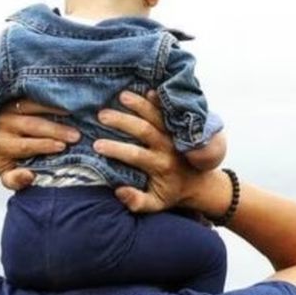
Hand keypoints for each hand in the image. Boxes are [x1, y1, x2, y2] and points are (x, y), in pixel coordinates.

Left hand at [0, 99, 79, 189]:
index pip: (25, 145)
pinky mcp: (15, 98)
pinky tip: (66, 102)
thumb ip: (16, 180)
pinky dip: (50, 99)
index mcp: (3, 144)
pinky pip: (34, 95)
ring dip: (55, 110)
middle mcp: (4, 124)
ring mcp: (9, 108)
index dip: (44, 145)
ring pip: (33, 106)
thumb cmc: (8, 161)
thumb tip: (30, 176)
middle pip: (32, 125)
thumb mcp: (8, 176)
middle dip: (56, 130)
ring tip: (74, 114)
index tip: (62, 147)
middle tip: (76, 135)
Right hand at [94, 91, 221, 212]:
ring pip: (157, 116)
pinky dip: (160, 101)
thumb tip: (119, 190)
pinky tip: (148, 90)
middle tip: (101, 115)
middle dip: (123, 121)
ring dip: (139, 105)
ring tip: (121, 95)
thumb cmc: (170, 193)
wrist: (198, 183)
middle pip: (144, 130)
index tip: (97, 145)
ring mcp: (174, 135)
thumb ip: (137, 201)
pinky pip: (169, 112)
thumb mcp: (155, 204)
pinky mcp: (178, 127)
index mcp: (160, 166)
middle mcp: (167, 148)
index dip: (116, 149)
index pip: (135, 155)